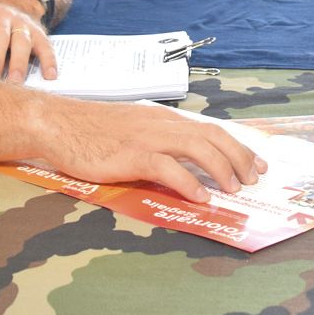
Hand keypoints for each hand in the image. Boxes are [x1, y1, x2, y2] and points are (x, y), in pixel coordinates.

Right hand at [35, 100, 265, 202]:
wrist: (57, 123)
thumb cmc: (90, 130)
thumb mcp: (133, 128)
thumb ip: (158, 141)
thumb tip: (184, 163)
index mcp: (163, 118)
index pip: (209, 128)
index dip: (237, 145)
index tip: (256, 162)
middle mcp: (161, 124)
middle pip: (211, 135)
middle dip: (238, 156)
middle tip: (254, 179)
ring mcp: (146, 138)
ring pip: (196, 147)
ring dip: (220, 168)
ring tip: (234, 189)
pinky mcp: (129, 155)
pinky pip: (166, 167)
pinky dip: (187, 181)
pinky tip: (200, 196)